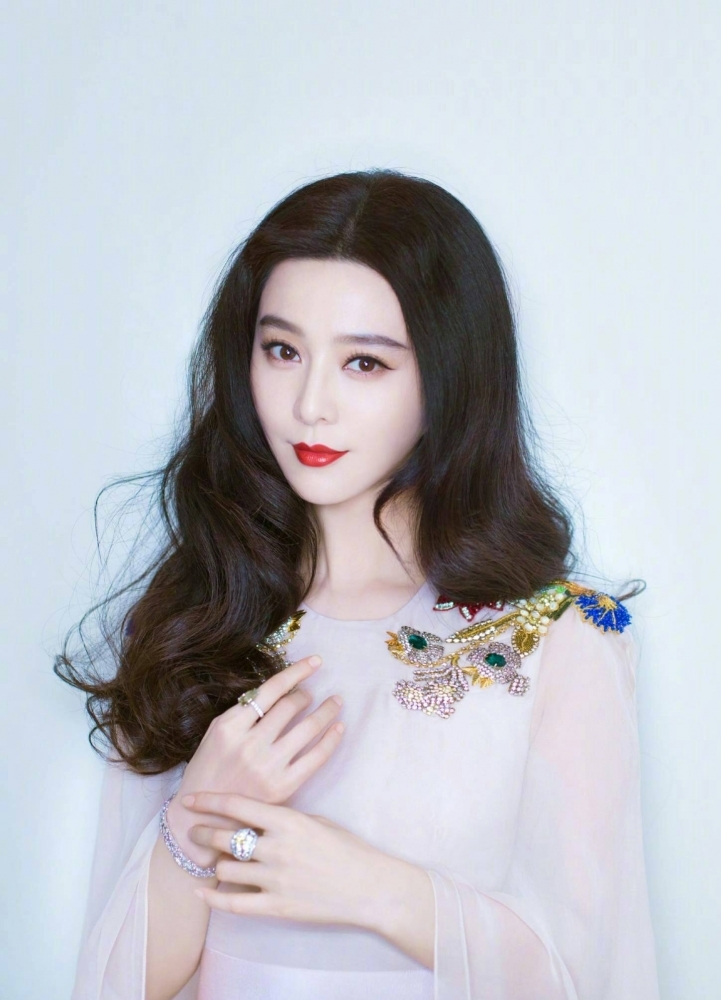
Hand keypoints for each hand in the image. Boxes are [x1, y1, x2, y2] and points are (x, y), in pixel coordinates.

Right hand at [166, 655, 344, 866]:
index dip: (296, 672)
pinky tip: (339, 728)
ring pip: (307, 727)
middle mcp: (249, 743)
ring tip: (335, 702)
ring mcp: (267, 765)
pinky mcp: (283, 787)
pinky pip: (315, 757)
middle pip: (290, 706)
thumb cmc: (208, 773)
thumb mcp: (215, 736)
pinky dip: (331, 739)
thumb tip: (275, 691)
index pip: (270, 690)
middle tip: (312, 693)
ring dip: (326, 710)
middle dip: (306, 694)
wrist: (200, 822)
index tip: (314, 662)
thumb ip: (241, 715)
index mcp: (228, 726)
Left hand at [183, 791, 409, 930]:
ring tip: (211, 860)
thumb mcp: (315, 821)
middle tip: (194, 831)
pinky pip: (234, 903)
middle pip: (224, 836)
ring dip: (214, 863)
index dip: (209, 801)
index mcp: (288, 820)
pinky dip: (213, 898)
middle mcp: (276, 847)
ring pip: (226, 869)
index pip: (237, 805)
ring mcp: (275, 879)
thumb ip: (283, 818)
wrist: (369, 886)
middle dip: (202, 832)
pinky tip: (202, 892)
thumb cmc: (347, 849)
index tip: (190, 798)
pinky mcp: (276, 907)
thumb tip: (254, 815)